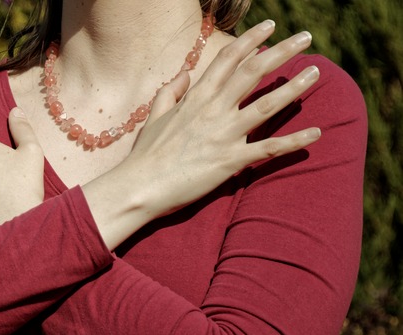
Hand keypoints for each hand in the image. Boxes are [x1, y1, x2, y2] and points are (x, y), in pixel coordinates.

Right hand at [84, 20, 322, 248]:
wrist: (140, 186)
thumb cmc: (145, 154)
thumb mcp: (154, 116)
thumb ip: (171, 91)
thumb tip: (184, 74)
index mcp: (196, 97)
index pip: (228, 59)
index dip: (250, 39)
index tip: (269, 26)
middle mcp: (213, 110)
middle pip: (253, 72)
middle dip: (282, 51)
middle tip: (305, 38)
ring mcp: (223, 134)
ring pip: (267, 104)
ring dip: (294, 87)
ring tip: (315, 73)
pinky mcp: (230, 160)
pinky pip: (268, 149)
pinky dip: (294, 141)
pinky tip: (317, 133)